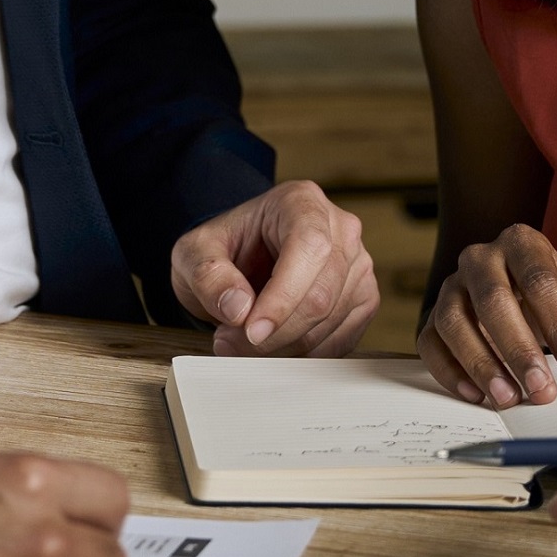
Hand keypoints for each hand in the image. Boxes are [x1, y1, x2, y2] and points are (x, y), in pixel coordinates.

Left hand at [169, 180, 378, 355]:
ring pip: (329, 323)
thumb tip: (239, 308)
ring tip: (241, 342)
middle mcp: (340, 229)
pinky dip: (301, 354)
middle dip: (274, 332)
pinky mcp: (362, 299)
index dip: (283, 297)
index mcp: (302, 202)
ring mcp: (357, 265)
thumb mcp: (194, 252)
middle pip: (321, 295)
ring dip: (282, 347)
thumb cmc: (224, 248)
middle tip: (230, 343)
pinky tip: (272, 345)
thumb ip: (208, 275)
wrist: (242, 259)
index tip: (251, 330)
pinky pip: (340, 341)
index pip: (309, 249)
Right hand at [420, 225, 556, 408]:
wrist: (509, 287)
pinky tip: (476, 394)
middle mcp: (479, 259)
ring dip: (481, 364)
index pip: (539, 281)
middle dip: (519, 350)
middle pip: (493, 300)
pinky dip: (449, 372)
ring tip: (508, 397)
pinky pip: (429, 343)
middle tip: (541, 389)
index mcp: (520, 244)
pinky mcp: (431, 316)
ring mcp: (450, 286)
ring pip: (453, 321)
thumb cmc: (545, 293)